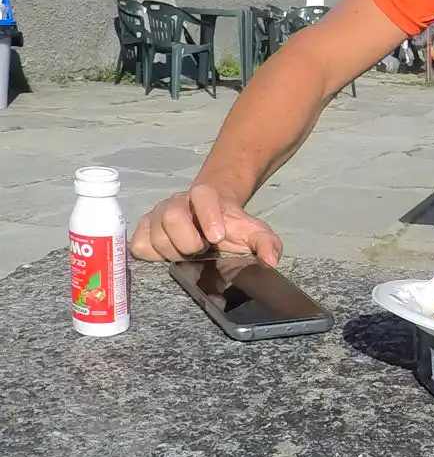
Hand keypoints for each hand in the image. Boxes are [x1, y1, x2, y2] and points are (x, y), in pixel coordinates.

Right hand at [131, 184, 283, 265]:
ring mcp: (156, 215)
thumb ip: (266, 243)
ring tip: (188, 255)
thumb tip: (271, 261)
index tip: (217, 237)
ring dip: (173, 251)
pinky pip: (138, 245)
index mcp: (206, 196)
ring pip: (155, 234)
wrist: (208, 220)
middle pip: (172, 215)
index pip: (202, 196)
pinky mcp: (141, 230)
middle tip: (200, 251)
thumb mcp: (253, 233)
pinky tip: (168, 256)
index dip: (208, 215)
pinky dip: (152, 255)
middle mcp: (177, 202)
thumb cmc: (229, 227)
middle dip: (187, 240)